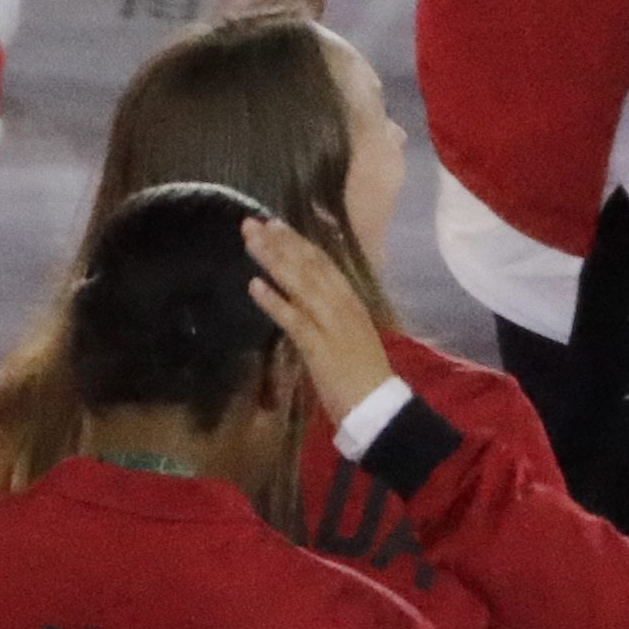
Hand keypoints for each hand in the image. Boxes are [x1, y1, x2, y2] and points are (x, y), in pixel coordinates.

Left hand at [241, 213, 398, 422]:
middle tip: (252, 222)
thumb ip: (329, 311)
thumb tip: (304, 291)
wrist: (379, 406)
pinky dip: (274, 301)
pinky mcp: (319, 347)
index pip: (323, 264)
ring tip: (250, 240)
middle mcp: (342, 307)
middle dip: (280, 243)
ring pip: (300, 284)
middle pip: (309, 267)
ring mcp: (331, 325)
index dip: (298, 242)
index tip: (276, 224)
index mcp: (351, 302)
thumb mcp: (348, 331)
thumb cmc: (362, 373)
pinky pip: (293, 319)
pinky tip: (253, 285)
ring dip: (272, 260)